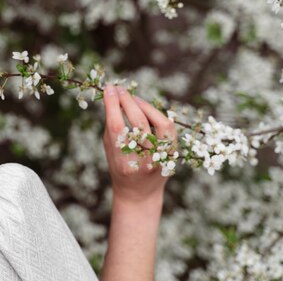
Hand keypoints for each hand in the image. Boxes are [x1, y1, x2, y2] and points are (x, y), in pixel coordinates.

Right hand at [102, 84, 175, 203]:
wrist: (139, 193)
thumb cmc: (119, 167)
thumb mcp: (109, 150)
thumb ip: (111, 126)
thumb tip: (114, 97)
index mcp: (122, 162)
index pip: (117, 126)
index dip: (113, 104)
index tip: (109, 89)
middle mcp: (143, 161)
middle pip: (137, 123)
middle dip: (127, 101)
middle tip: (119, 89)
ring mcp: (161, 158)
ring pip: (157, 123)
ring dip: (143, 105)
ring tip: (132, 98)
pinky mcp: (172, 154)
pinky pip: (168, 128)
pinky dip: (157, 114)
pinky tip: (146, 108)